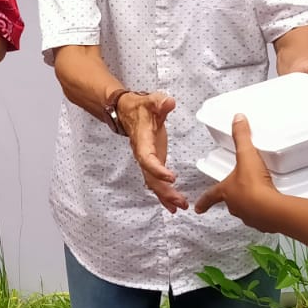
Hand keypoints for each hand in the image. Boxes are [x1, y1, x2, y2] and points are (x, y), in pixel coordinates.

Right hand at [118, 90, 187, 212]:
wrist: (127, 112)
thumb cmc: (140, 108)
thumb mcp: (151, 101)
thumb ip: (159, 102)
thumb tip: (168, 102)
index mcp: (142, 141)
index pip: (147, 159)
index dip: (157, 169)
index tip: (171, 177)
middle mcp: (143, 155)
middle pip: (151, 178)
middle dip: (165, 191)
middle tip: (180, 201)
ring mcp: (147, 161)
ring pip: (153, 183)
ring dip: (166, 196)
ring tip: (180, 206)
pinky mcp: (152, 163)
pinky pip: (155, 182)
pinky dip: (164, 194)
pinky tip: (173, 205)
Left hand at [194, 115, 281, 227]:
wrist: (271, 208)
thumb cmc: (253, 184)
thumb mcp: (246, 155)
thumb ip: (242, 137)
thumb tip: (237, 119)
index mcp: (226, 191)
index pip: (210, 196)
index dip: (204, 202)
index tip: (197, 208)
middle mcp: (235, 206)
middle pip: (229, 203)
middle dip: (232, 199)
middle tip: (237, 194)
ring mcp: (249, 216)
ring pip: (245, 211)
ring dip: (249, 205)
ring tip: (257, 197)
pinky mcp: (263, 222)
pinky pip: (260, 217)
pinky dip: (263, 212)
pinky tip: (270, 205)